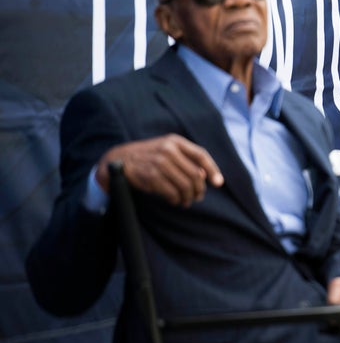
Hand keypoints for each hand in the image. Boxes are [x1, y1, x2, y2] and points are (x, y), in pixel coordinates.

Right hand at [95, 135, 222, 207]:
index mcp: (174, 141)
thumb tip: (204, 175)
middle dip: (199, 189)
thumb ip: (184, 159)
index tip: (218, 183)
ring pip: (185, 185)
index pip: (201, 155)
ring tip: (186, 202)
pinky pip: (172, 193)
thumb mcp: (165, 150)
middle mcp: (168, 150)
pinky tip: (175, 201)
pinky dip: (176, 200)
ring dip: (188, 197)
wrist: (118, 160)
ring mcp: (159, 162)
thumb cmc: (147, 156)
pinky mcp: (151, 176)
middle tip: (197, 197)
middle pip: (195, 174)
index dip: (212, 169)